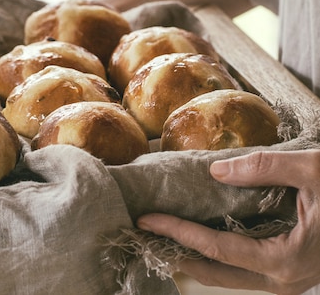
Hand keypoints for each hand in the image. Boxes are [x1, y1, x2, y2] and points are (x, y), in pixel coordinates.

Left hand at [137, 149, 319, 293]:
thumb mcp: (313, 170)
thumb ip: (263, 167)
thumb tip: (216, 170)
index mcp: (286, 260)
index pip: (216, 249)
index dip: (178, 233)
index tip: (147, 220)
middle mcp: (285, 279)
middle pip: (216, 274)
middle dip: (178, 254)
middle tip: (144, 235)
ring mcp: (290, 279)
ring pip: (231, 276)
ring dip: (196, 257)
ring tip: (165, 236)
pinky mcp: (293, 269)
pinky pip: (246, 268)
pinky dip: (219, 255)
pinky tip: (204, 236)